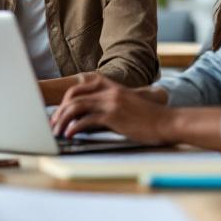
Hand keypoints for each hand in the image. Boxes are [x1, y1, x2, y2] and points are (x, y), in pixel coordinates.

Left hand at [48, 73, 175, 144]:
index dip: (64, 101)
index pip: (78, 89)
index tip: (58, 114)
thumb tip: (85, 118)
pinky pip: (86, 120)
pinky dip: (74, 127)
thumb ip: (107, 105)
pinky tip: (70, 135)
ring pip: (76, 107)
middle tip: (53, 125)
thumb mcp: (125, 104)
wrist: (167, 122)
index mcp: (110, 86)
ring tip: (57, 132)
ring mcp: (110, 102)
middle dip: (59, 111)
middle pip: (73, 96)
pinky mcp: (113, 116)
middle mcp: (108, 91)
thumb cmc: (147, 118)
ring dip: (63, 120)